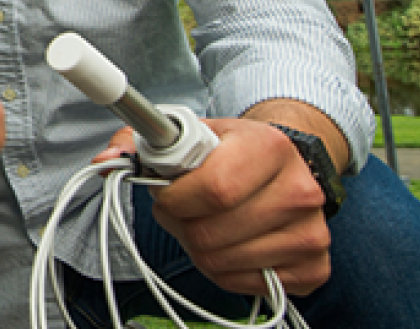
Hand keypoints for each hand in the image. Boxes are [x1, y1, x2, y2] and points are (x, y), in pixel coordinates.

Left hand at [97, 118, 331, 295]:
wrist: (286, 166)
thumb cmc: (230, 151)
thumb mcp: (189, 133)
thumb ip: (140, 142)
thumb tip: (105, 160)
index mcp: (270, 147)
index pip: (213, 190)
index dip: (174, 199)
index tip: (166, 193)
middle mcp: (301, 191)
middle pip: (211, 233)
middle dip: (180, 225)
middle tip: (182, 210)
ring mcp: (312, 234)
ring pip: (222, 263)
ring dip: (197, 248)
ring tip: (204, 223)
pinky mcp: (314, 268)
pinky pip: (244, 285)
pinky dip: (223, 270)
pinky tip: (228, 243)